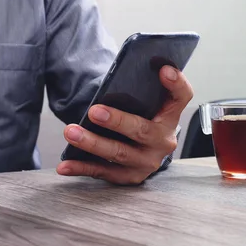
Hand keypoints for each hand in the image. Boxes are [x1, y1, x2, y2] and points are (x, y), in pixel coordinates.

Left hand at [56, 66, 193, 184]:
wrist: (142, 150)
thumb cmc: (139, 117)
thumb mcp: (145, 103)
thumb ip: (138, 89)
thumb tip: (117, 74)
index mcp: (170, 115)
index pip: (181, 96)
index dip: (176, 83)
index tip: (164, 69)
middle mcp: (163, 141)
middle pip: (142, 130)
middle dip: (117, 121)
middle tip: (94, 111)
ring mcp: (147, 162)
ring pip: (119, 153)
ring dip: (92, 143)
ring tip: (71, 132)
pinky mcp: (129, 176)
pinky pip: (102, 172)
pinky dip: (81, 167)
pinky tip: (64, 165)